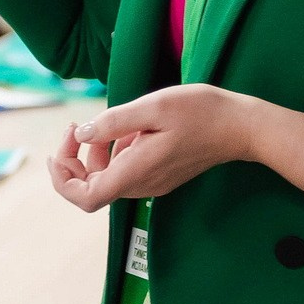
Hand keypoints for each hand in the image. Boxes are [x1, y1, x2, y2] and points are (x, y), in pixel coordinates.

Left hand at [47, 85, 257, 213]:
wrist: (242, 127)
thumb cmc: (202, 112)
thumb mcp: (154, 106)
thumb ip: (114, 122)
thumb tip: (84, 134)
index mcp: (136, 171)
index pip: (84, 197)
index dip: (62, 179)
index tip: (61, 148)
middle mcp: (142, 185)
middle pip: (92, 187)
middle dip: (76, 158)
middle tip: (78, 126)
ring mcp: (153, 184)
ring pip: (109, 179)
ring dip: (96, 154)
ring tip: (107, 123)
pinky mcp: (162, 176)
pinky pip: (127, 172)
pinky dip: (116, 153)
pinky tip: (131, 129)